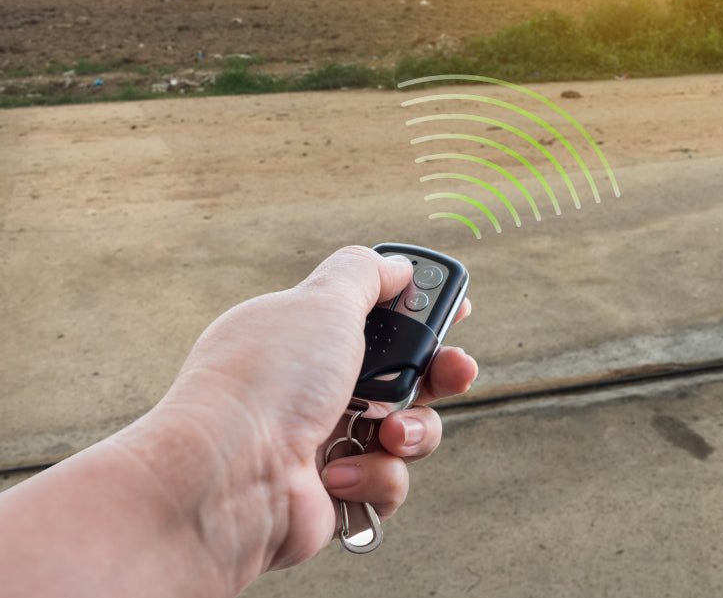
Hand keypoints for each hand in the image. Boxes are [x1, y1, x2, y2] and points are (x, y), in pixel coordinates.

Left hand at [156, 246, 476, 574]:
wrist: (228, 481)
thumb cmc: (268, 383)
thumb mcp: (323, 302)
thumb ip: (365, 274)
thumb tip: (396, 267)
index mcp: (307, 338)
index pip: (375, 317)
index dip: (419, 314)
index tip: (457, 312)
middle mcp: (314, 388)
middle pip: (405, 376)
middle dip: (439, 374)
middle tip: (456, 370)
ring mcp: (324, 443)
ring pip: (406, 432)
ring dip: (411, 432)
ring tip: (388, 435)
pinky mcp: (335, 492)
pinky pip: (387, 482)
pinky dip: (374, 477)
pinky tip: (338, 474)